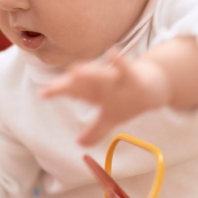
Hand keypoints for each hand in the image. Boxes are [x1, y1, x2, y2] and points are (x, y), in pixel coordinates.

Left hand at [41, 51, 170, 145]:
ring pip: (101, 76)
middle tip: (50, 88)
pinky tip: (112, 53)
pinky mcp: (133, 77)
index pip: (73, 91)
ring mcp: (117, 79)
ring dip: (89, 73)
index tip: (42, 94)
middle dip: (66, 85)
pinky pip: (126, 68)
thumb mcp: (111, 118)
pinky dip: (120, 62)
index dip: (58, 91)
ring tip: (73, 70)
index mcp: (94, 92)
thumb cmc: (128, 97)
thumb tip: (80, 144)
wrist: (154, 86)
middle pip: (82, 84)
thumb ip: (96, 130)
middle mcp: (101, 84)